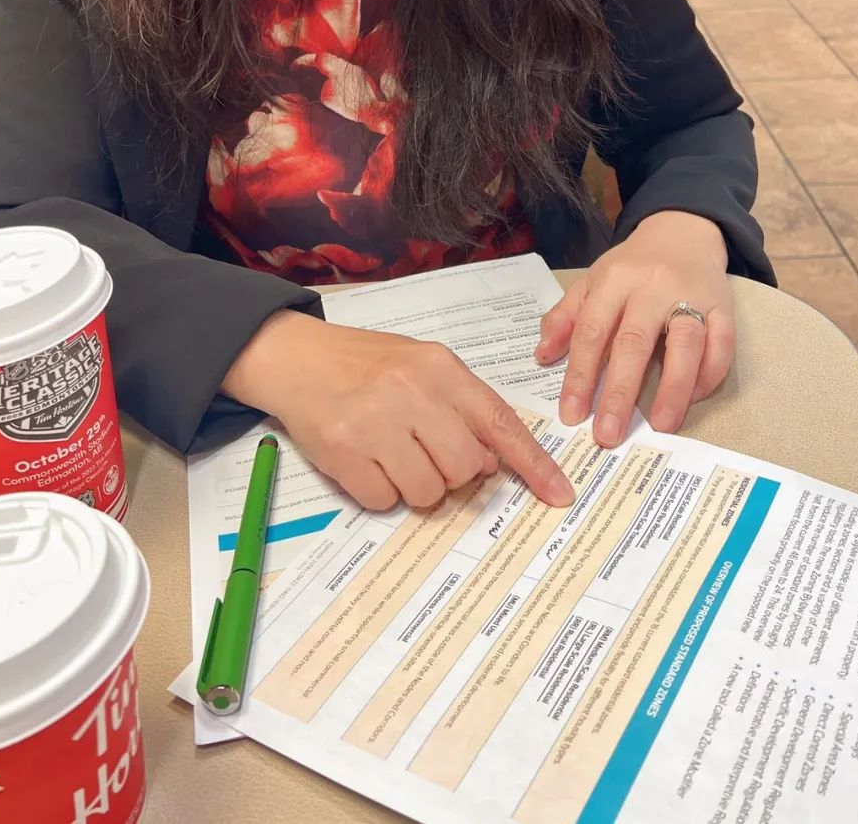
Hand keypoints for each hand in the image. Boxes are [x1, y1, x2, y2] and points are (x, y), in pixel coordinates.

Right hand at [222, 313, 573, 512]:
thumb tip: (490, 463)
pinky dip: (379, 491)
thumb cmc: (367, 364)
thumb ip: (460, 406)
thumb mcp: (421, 367)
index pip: (499, 421)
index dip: (533, 463)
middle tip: (424, 452)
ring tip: (391, 453)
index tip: (560, 494)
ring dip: (413, 485)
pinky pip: (384, 500)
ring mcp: (375, 423)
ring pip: (426, 492)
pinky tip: (365, 460)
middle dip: (451, 473)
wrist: (297, 357)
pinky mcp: (343, 452)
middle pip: (464, 468)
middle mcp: (411, 392)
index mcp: (440, 368)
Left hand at [536, 211, 733, 444]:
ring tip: (660, 426)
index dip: (580, 375)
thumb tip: (542, 356)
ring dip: (673, 388)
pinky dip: (709, 375)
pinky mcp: (724, 306)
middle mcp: (653, 287)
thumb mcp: (592, 281)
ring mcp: (692, 295)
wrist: (682, 232)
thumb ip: (566, 317)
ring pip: (685, 344)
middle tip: (608, 434)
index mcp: (615, 280)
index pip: (592, 332)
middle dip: (620, 392)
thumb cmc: (632, 267)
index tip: (572, 415)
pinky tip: (692, 400)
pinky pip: (722, 345)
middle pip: (635, 342)